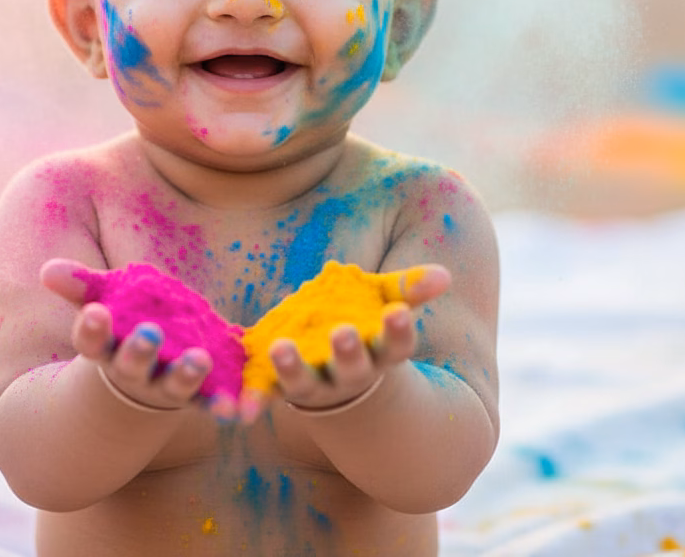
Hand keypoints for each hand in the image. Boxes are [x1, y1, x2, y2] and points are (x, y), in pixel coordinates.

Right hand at [41, 258, 213, 412]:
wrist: (147, 377)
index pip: (92, 342)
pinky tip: (239, 405)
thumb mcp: (104, 304)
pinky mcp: (201, 395)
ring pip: (176, 386)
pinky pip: (214, 402)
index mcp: (107, 350)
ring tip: (200, 359)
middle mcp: (135, 374)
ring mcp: (168, 387)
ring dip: (186, 376)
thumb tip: (47, 269)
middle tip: (149, 334)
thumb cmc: (123, 328)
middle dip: (140, 352)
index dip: (92, 329)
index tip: (93, 312)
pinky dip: (226, 405)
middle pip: (133, 367)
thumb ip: (81, 286)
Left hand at [239, 263, 451, 422]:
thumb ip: (408, 289)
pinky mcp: (281, 390)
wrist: (339, 385)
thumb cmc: (366, 330)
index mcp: (379, 353)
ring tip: (281, 348)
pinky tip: (238, 407)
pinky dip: (252, 402)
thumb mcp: (384, 306)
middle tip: (344, 334)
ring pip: (305, 383)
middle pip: (352, 368)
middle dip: (348, 352)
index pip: (396, 345)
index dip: (397, 331)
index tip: (398, 313)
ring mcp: (316, 386)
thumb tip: (446, 275)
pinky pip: (265, 397)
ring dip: (294, 369)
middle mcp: (350, 375)